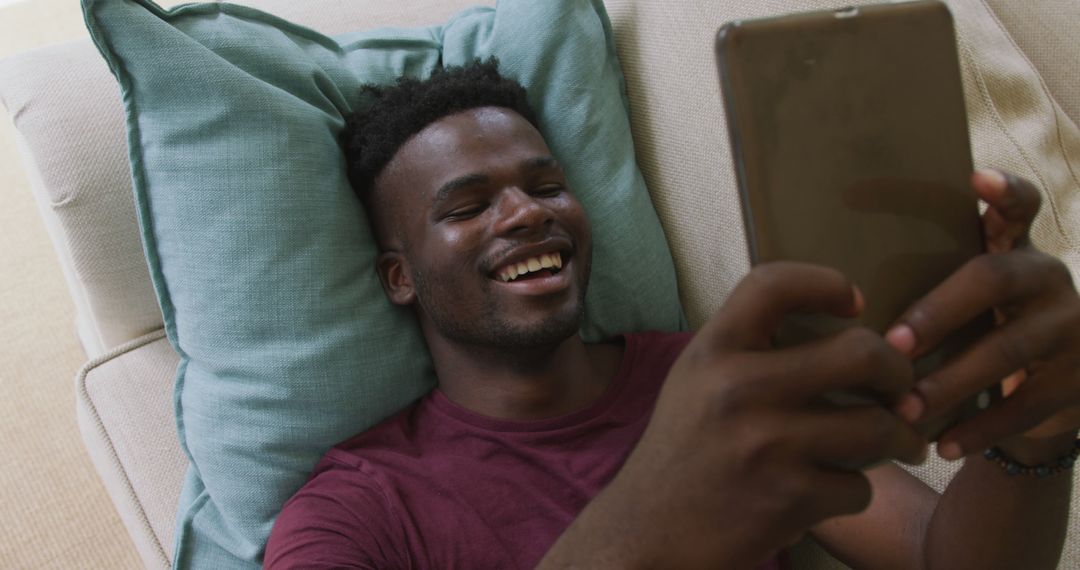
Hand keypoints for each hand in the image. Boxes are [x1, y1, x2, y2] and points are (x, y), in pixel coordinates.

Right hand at [606, 263, 925, 566]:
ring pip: (879, 426)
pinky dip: (855, 491)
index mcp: (713, 352)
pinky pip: (860, 486)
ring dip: (900, 437)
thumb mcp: (696, 382)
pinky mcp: (789, 498)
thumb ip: (749, 350)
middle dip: (898, 372)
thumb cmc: (682, 454)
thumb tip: (839, 330)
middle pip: (860, 352)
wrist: (648, 535)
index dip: (826, 283)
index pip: (774, 284)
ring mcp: (767, 444)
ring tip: (899, 442)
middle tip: (902, 390)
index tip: (854, 303)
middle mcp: (738, 388)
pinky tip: (833, 492)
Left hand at [887, 170, 1079, 459]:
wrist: (1039, 404)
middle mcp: (1047, 276)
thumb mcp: (957, 302)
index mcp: (1014, 248)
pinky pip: (1027, 405)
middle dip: (938, 312)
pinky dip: (980, 428)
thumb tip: (824, 280)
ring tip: (904, 409)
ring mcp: (1072, 326)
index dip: (1003, 189)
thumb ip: (922, 281)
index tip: (975, 178)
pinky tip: (944, 444)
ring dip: (950, 382)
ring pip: (1007, 349)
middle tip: (893, 345)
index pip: (1019, 204)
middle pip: (993, 277)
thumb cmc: (969, 338)